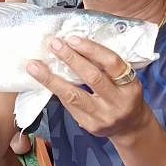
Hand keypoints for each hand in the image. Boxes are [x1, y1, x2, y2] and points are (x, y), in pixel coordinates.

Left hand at [26, 36, 149, 141]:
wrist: (130, 127)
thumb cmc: (124, 95)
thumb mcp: (125, 80)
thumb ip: (106, 66)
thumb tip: (75, 43)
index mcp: (130, 86)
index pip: (112, 63)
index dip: (92, 49)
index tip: (72, 39)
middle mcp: (118, 102)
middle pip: (92, 77)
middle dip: (70, 58)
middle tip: (53, 44)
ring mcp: (103, 117)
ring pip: (73, 95)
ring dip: (51, 79)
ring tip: (34, 66)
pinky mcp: (90, 126)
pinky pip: (69, 106)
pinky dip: (56, 91)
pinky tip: (44, 80)